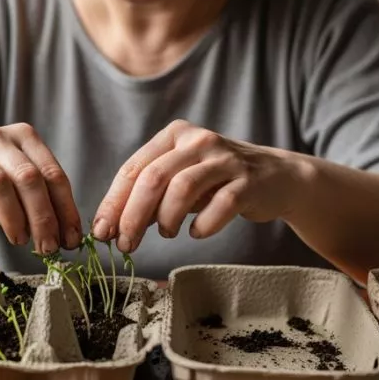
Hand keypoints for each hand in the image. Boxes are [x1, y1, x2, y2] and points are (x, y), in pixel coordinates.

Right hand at [0, 123, 83, 253]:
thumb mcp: (19, 186)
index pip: (52, 173)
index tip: (70, 239)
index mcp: (23, 136)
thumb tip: (68, 236)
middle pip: (28, 178)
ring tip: (19, 239)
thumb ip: (43, 200)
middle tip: (47, 247)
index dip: (65, 209)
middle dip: (42, 217)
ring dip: (13, 219)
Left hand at [92, 120, 307, 252]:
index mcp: (174, 135)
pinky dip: (204, 224)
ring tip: (166, 233)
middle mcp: (198, 140)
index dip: (114, 202)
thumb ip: (148, 198)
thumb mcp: (180, 181)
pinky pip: (221, 205)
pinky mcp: (248, 180)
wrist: (276, 178)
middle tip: (125, 245)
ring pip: (182, 188)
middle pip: (153, 177)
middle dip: (132, 215)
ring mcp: (225, 159)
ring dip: (166, 219)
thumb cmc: (217, 182)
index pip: (133, 168)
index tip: (101, 232)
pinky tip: (197, 232)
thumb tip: (110, 227)